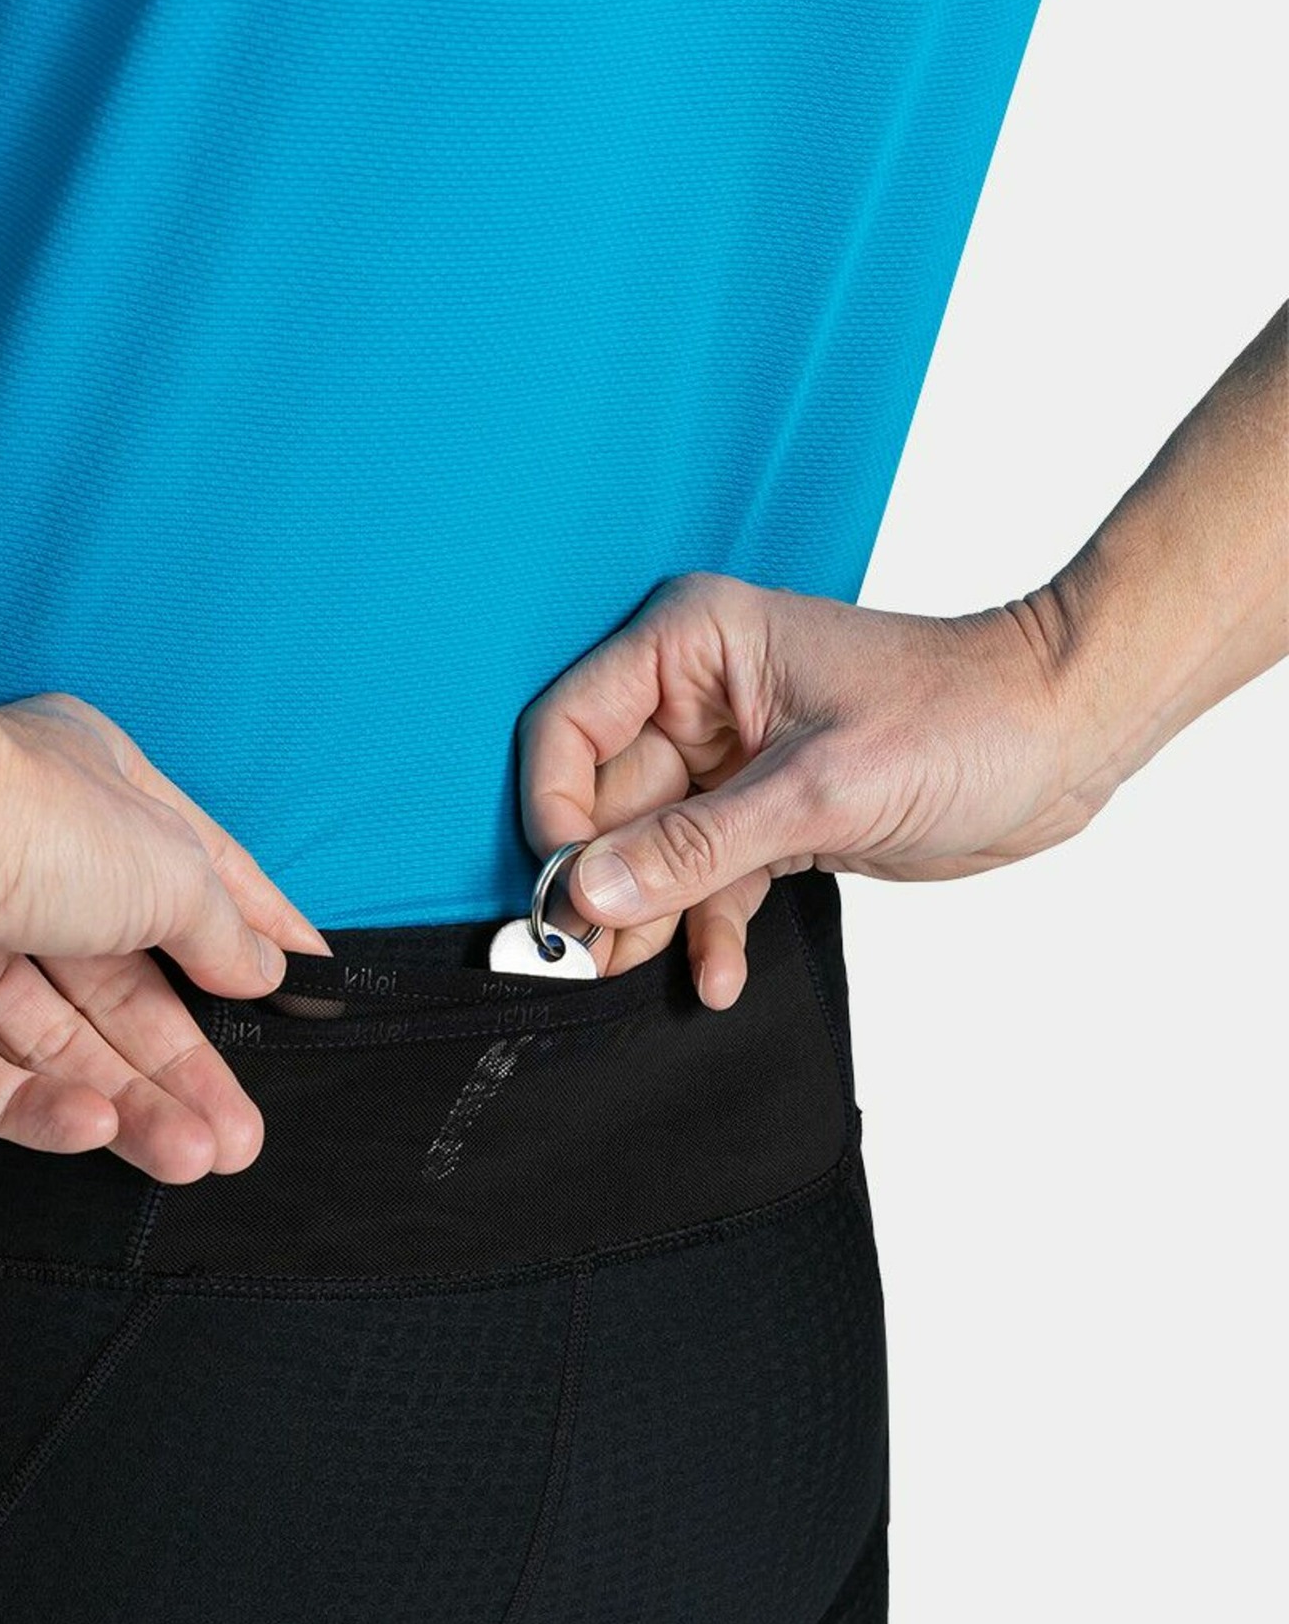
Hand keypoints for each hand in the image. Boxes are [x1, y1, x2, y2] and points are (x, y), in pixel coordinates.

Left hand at [0, 670, 329, 1181]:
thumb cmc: (29, 813)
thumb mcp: (174, 872)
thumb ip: (224, 933)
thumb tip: (264, 971)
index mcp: (101, 805)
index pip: (194, 886)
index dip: (250, 945)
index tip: (302, 1000)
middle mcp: (28, 864)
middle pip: (123, 989)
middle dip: (185, 1069)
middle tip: (239, 1136)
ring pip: (53, 1040)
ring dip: (128, 1100)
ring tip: (195, 1156)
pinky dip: (32, 1105)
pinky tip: (96, 1130)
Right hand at [521, 302, 1288, 1009]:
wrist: (1066, 736)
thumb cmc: (966, 715)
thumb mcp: (822, 788)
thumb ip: (698, 845)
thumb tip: (587, 891)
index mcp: (694, 644)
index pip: (570, 726)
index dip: (558, 812)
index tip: (567, 891)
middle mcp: (698, 696)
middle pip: (601, 799)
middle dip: (601, 883)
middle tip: (594, 959)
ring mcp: (731, 760)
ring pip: (649, 850)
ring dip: (648, 918)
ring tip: (642, 974)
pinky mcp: (767, 815)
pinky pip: (705, 879)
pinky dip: (706, 930)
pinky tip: (715, 978)